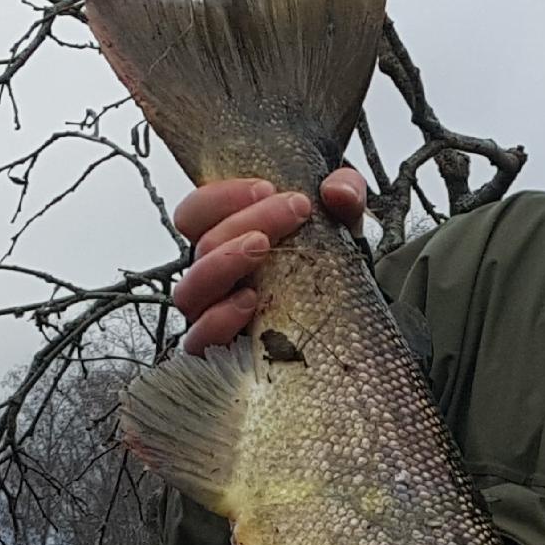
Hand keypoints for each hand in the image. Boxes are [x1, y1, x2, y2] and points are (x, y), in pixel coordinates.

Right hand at [172, 168, 367, 354]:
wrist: (355, 330)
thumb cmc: (334, 270)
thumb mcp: (344, 224)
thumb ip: (346, 194)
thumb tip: (337, 191)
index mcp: (227, 241)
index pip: (194, 213)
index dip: (221, 196)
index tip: (268, 188)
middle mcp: (214, 279)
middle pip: (201, 245)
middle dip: (246, 219)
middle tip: (294, 210)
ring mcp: (214, 317)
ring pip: (189, 289)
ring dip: (224, 261)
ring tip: (262, 247)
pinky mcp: (224, 356)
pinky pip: (200, 341)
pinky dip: (220, 318)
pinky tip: (251, 301)